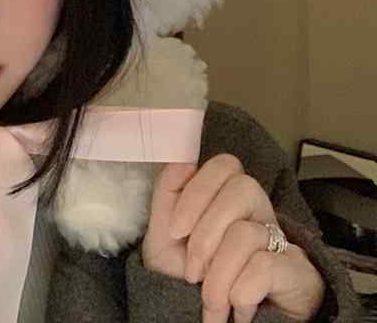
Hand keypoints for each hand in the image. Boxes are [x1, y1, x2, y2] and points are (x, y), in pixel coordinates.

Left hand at [141, 155, 325, 322]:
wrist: (203, 322)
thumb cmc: (187, 275)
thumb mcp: (166, 234)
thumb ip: (168, 193)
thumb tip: (182, 161)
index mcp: (228, 196)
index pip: (224, 165)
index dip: (196, 192)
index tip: (174, 230)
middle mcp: (259, 211)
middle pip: (242, 188)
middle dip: (206, 233)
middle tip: (191, 271)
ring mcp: (281, 239)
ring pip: (246, 233)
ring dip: (218, 275)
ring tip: (210, 301)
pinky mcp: (300, 272)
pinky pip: (265, 266)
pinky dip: (240, 292)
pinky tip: (237, 308)